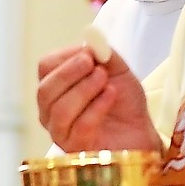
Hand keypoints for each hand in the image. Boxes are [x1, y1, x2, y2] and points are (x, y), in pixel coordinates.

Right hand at [36, 45, 161, 153]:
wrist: (139, 133)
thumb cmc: (124, 104)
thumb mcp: (118, 71)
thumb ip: (105, 54)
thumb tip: (92, 37)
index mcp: (57, 88)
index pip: (45, 67)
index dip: (66, 56)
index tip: (90, 53)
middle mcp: (50, 111)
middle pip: (45, 89)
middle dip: (70, 73)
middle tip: (95, 65)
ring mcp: (60, 132)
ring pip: (59, 109)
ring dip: (85, 90)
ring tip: (107, 83)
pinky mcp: (75, 147)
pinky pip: (80, 126)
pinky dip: (98, 107)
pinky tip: (111, 97)